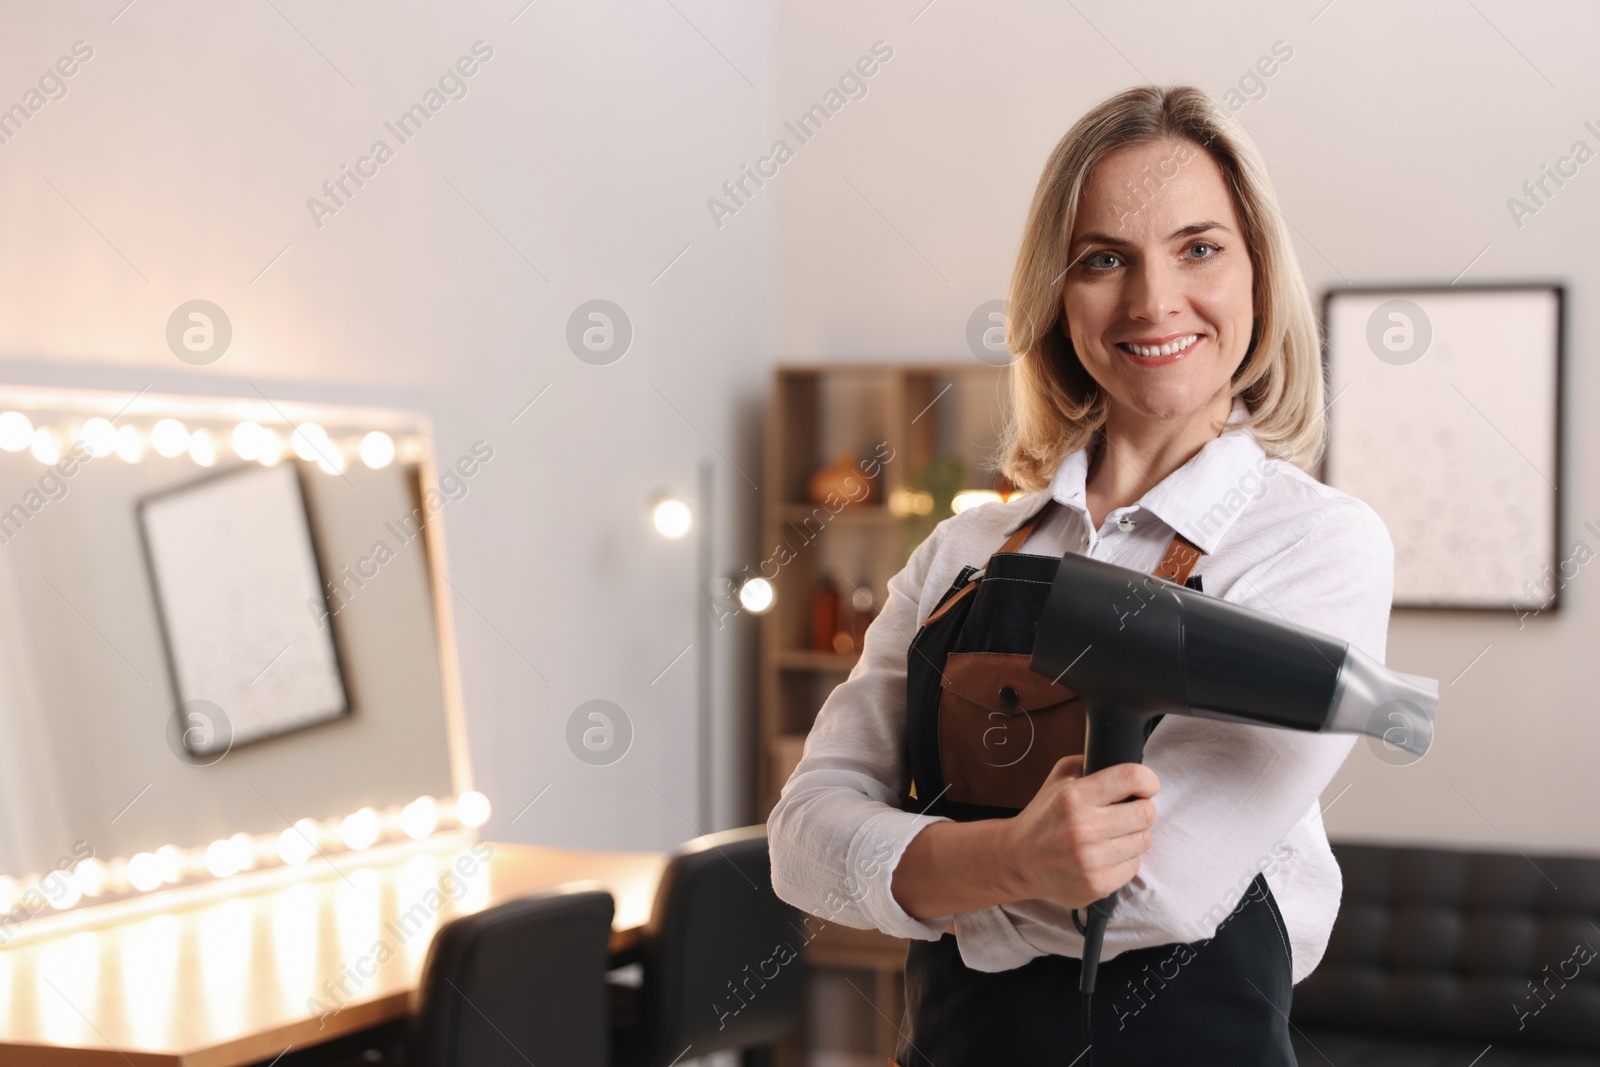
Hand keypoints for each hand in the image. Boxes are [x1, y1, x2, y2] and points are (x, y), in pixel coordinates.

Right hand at [998, 754, 1159, 910]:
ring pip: (1144, 841)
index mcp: (1073, 796)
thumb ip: (1089, 763)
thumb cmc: (1043, 817)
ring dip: (1133, 836)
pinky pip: (1134, 866)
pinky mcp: (1097, 885)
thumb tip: (1125, 763)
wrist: (1017, 860)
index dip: (1147, 780)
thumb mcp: (1057, 778)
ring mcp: (1090, 860)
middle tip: (1127, 812)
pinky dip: (1124, 859)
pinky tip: (1105, 855)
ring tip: (1112, 835)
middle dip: (1141, 809)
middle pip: (1145, 813)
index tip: (1147, 786)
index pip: (1130, 778)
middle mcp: (1082, 828)